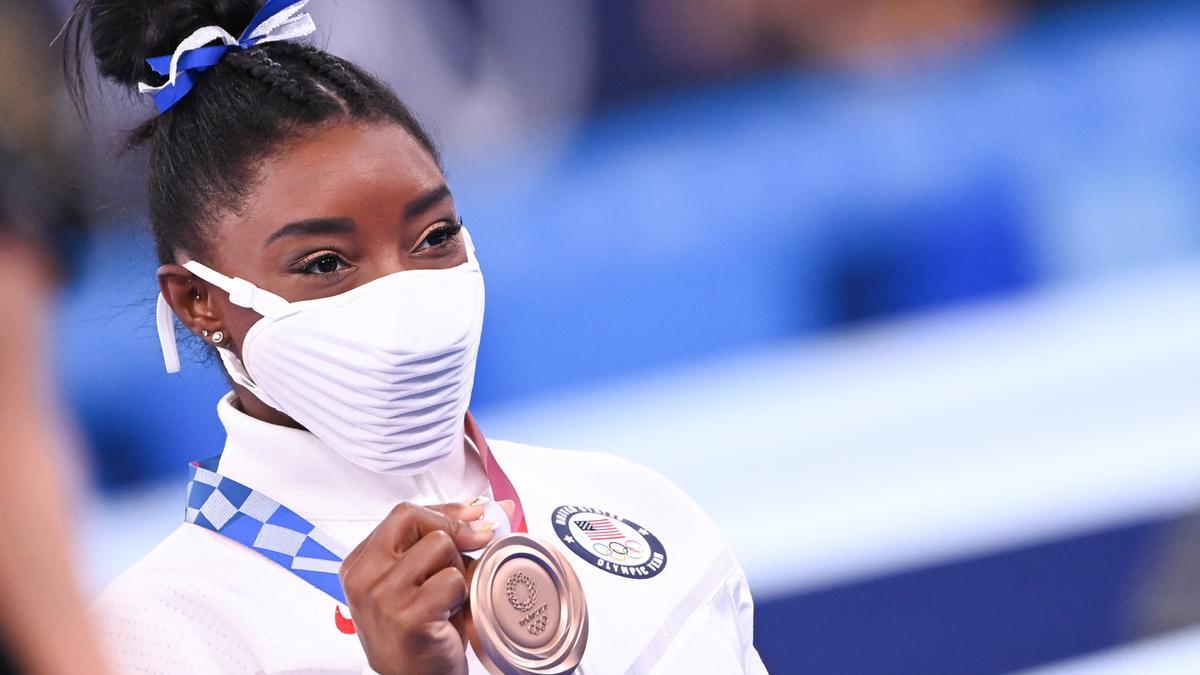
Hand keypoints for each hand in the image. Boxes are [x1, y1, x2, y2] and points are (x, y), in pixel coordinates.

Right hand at [340, 502, 495, 674]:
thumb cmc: (421, 632)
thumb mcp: (422, 579)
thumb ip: (447, 541)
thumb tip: (497, 509)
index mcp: (359, 564)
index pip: (402, 513)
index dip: (444, 511)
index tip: (474, 514)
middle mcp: (362, 577)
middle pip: (415, 518)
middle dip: (453, 529)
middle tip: (477, 543)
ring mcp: (381, 596)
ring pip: (439, 545)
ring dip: (456, 569)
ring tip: (448, 597)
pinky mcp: (406, 615)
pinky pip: (451, 579)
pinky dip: (461, 594)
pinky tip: (448, 614)